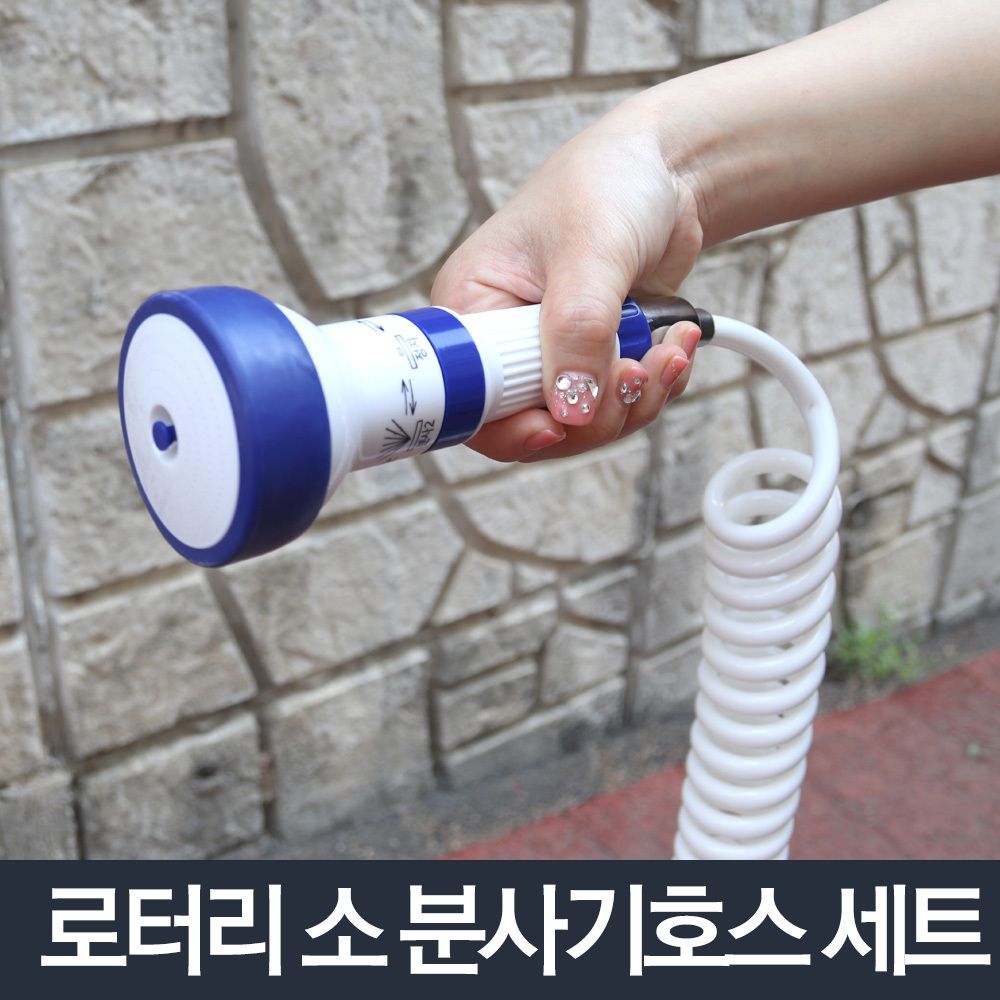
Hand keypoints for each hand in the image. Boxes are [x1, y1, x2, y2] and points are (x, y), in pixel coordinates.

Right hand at [431, 101, 705, 461]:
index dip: (509, 427)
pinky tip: (674, 346)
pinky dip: (654, 388)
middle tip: (634, 370)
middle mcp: (502, 341)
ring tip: (668, 349)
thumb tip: (571, 408)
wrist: (666, 172)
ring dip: (635, 400)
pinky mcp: (594, 361)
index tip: (558, 424)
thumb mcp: (591, 249)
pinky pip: (618, 407)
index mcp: (472, 308)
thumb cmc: (608, 183)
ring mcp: (551, 355)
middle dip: (594, 411)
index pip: (468, 399)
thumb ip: (578, 330)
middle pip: (530, 424)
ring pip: (582, 423)